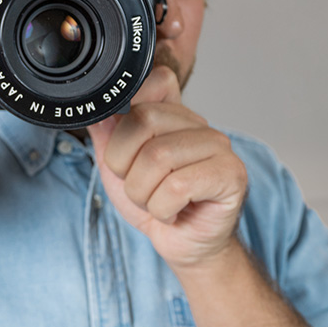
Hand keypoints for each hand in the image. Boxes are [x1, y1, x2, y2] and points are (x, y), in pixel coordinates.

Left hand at [87, 66, 247, 271]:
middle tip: (138, 186)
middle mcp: (198, 123)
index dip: (124, 122)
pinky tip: (173, 212)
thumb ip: (105, 134)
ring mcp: (219, 146)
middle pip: (143, 119)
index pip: (154, 82)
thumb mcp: (116, 168)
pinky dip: (162, 209)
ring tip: (155, 202)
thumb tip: (96, 109)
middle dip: (124, 165)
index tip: (126, 155)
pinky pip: (178, 186)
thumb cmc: (154, 202)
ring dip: (142, 193)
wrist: (182, 245)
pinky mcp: (231, 174)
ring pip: (158, 156)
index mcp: (173, 113)